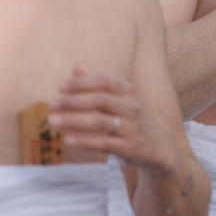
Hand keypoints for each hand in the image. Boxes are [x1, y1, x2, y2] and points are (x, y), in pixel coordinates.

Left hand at [50, 67, 175, 172]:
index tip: (61, 87)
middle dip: (73, 102)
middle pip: (99, 100)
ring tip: (53, 122)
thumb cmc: (135, 120)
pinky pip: (103, 143)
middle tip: (53, 105)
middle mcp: (132, 107)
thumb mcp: (122, 99)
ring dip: (74, 121)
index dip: (82, 83)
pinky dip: (84, 141)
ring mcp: (131, 128)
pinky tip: (68, 140)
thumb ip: (98, 84)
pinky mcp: (129, 148)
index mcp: (129, 92)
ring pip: (99, 122)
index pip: (104, 81)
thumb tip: (75, 67)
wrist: (162, 148)